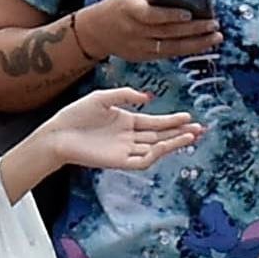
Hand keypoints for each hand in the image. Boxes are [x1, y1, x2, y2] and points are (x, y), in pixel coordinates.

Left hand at [29, 84, 200, 175]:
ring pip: (156, 148)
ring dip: (174, 143)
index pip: (155, 123)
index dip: (173, 121)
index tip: (189, 117)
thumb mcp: (102, 98)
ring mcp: (125, 150)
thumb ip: (125, 95)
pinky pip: (143, 160)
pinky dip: (156, 153)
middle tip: (201, 129)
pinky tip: (166, 144)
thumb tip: (149, 98)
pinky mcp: (119, 162)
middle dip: (181, 133)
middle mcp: (129, 138)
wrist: (57, 134)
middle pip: (161, 136)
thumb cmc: (76, 115)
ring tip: (191, 135)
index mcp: (127, 122)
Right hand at [82, 0, 223, 64]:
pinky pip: (168, 54)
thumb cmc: (119, 4)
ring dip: (196, 44)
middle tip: (214, 25)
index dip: (171, 15)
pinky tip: (202, 44)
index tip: (190, 13)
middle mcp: (134, 31)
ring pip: (171, 48)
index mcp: (130, 10)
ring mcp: (138, 47)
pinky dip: (186, 49)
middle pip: (168, 33)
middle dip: (194, 29)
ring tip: (215, 38)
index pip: (152, 16)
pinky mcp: (143, 57)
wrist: (97, 30)